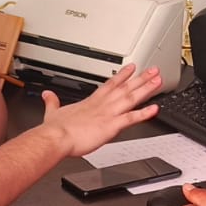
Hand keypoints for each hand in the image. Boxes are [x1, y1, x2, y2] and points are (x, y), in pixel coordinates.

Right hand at [39, 65, 163, 157]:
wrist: (55, 138)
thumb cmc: (55, 130)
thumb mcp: (52, 112)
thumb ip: (52, 103)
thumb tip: (47, 95)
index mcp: (90, 102)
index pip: (110, 85)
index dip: (122, 76)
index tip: (132, 68)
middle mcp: (102, 105)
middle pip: (125, 88)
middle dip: (141, 79)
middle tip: (154, 71)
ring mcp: (108, 114)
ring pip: (131, 98)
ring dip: (146, 89)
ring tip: (158, 82)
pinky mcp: (111, 126)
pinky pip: (131, 118)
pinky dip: (144, 114)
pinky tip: (155, 109)